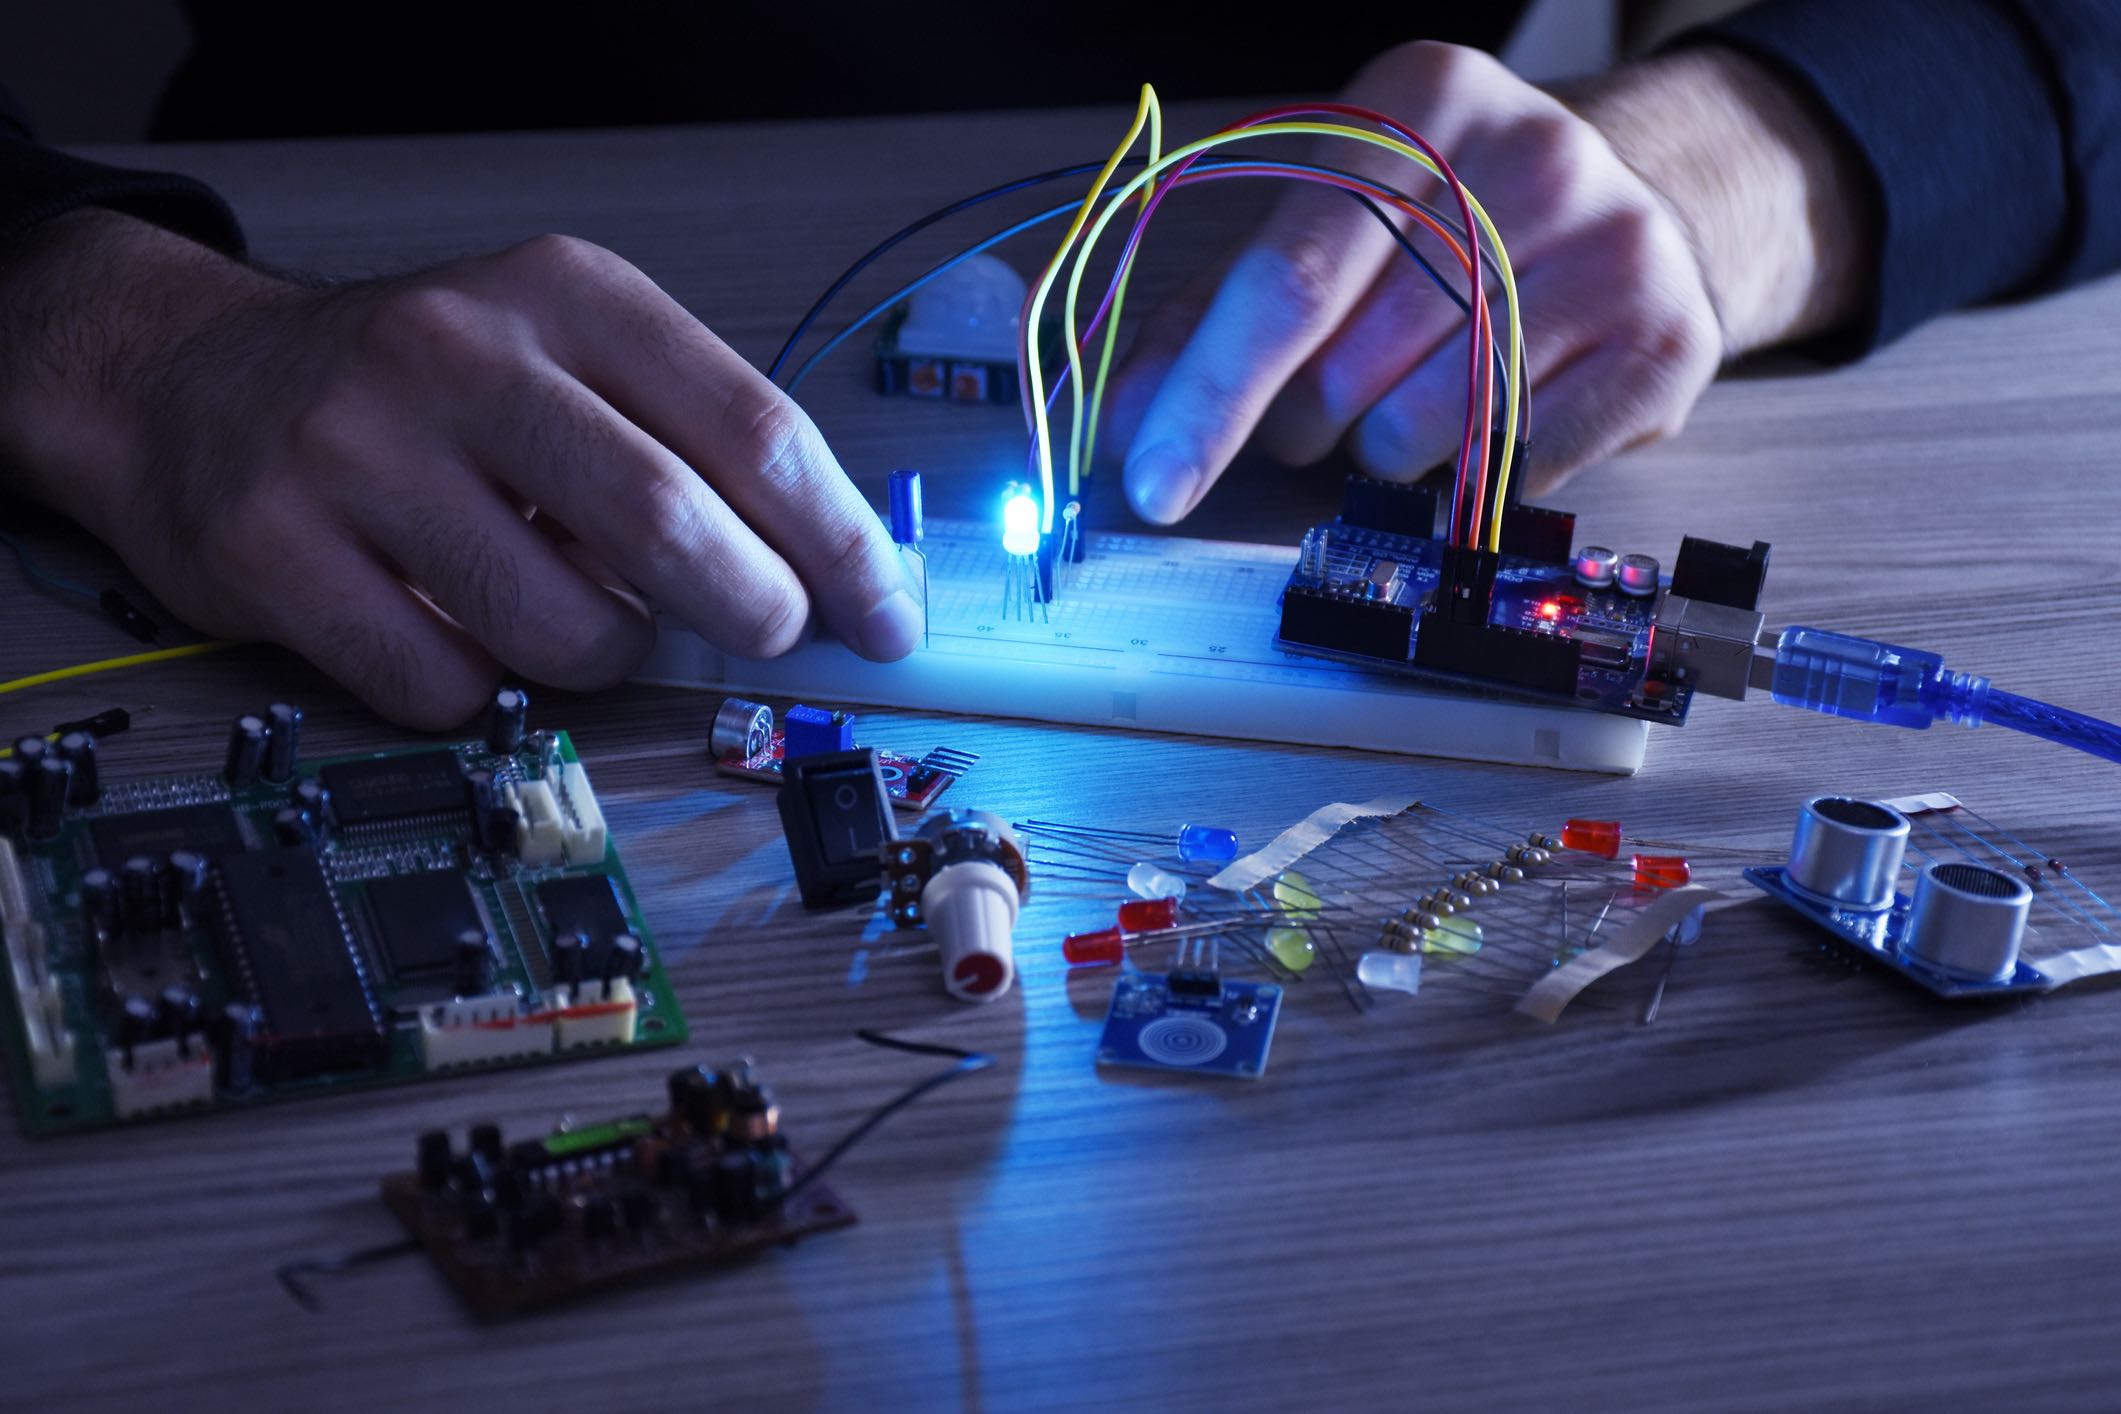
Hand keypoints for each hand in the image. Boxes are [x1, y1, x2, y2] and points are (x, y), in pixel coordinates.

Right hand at [0, 213, 920, 726]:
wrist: (194, 380)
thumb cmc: (425, 390)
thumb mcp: (570, 359)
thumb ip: (696, 451)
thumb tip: (842, 586)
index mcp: (568, 297)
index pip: (754, 431)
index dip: (842, 543)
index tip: (884, 616)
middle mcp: (463, 357)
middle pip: (671, 523)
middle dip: (753, 611)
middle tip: (766, 638)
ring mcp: (358, 453)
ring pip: (567, 626)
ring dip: (612, 658)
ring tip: (585, 620)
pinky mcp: (277, 553)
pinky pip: (450, 684)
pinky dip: (491, 691)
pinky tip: (467, 637)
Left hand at [1107, 41, 1865, 520]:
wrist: (1635, 209)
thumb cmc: (1445, 226)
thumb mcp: (1327, 224)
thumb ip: (1208, 319)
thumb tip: (1118, 423)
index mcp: (1421, 101)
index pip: (1290, 279)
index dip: (1210, 397)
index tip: (1153, 483)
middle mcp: (1532, 156)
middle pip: (1349, 369)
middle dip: (1303, 420)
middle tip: (1328, 398)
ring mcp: (1615, 247)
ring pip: (1425, 432)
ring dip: (1384, 450)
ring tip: (1415, 393)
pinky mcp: (1668, 339)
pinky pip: (1514, 467)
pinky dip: (1473, 473)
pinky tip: (1491, 412)